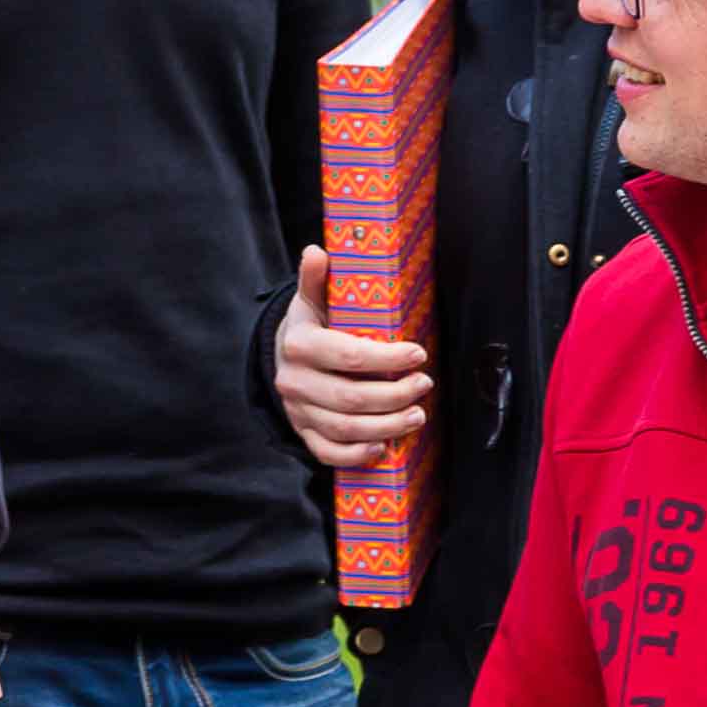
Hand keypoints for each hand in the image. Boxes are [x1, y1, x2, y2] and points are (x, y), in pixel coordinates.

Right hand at [273, 246, 430, 469]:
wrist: (281, 358)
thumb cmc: (311, 327)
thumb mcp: (312, 300)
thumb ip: (315, 279)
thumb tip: (316, 252)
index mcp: (299, 345)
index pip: (349, 355)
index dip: (387, 359)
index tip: (417, 354)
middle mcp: (294, 381)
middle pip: (351, 397)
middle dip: (394, 395)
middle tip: (424, 384)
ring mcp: (298, 411)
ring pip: (345, 428)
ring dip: (386, 426)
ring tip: (418, 414)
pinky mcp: (304, 432)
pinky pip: (329, 453)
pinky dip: (357, 454)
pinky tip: (383, 447)